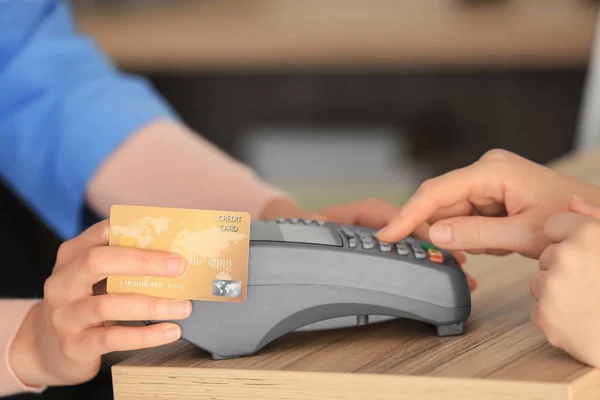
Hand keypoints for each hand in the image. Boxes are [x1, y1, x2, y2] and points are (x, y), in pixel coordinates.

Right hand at [8, 220, 191, 387]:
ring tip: (184, 307)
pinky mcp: (74, 345)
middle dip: (144, 262)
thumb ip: (123, 263)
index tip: (169, 234)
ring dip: (152, 305)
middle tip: (180, 267)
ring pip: (108, 305)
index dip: (134, 230)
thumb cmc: (85, 303)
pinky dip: (146, 335)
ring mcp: (65, 314)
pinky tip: (170, 331)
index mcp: (72, 255)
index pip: (101, 232)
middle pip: (98, 261)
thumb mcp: (94, 278)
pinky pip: (112, 338)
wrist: (46, 349)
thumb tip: (175, 256)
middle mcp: (63, 281)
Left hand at [259, 196, 475, 290]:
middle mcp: (373, 224)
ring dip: (437, 258)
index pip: (386, 214)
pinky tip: (445, 279)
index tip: (430, 240)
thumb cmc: (301, 233)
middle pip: (409, 230)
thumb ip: (310, 226)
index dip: (409, 225)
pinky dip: (428, 267)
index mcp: (357, 214)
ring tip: (462, 276)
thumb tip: (314, 219)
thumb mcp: (302, 230)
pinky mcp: (384, 255)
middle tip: (459, 263)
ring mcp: (381, 240)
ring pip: (414, 246)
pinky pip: (410, 259)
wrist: (296, 241)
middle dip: (435, 245)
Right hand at [376, 149, 599, 258]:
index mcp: (492, 171)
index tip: (388, 234)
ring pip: (451, 212)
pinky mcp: (490, 192)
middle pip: (440, 202)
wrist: (593, 219)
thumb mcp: (522, 234)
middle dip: (441, 230)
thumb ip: (475, 234)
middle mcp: (485, 170)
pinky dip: (474, 234)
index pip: (437, 191)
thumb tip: (433, 234)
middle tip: (453, 253)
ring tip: (498, 246)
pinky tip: (499, 240)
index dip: (408, 214)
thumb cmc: (569, 221)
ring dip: (463, 236)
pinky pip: (466, 215)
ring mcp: (487, 180)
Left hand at [529, 196, 599, 366]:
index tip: (586, 256)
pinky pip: (539, 312)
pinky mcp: (545, 316)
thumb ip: (595, 219)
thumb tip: (572, 202)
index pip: (553, 225)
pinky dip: (556, 320)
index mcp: (589, 234)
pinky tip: (581, 323)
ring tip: (589, 305)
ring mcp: (554, 286)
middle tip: (594, 285)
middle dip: (563, 270)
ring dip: (557, 295)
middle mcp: (567, 256)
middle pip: (546, 257)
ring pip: (539, 284)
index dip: (567, 240)